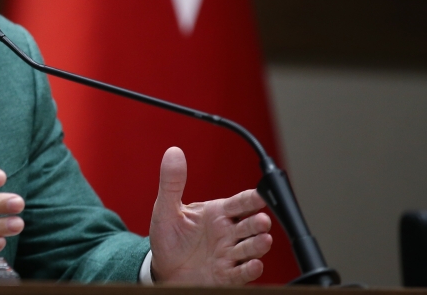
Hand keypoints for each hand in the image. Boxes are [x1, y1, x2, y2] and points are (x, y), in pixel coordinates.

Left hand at [149, 147, 272, 284]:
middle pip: (249, 225)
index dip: (251, 198)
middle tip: (263, 220)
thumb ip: (172, 182)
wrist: (163, 268)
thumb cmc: (169, 237)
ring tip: (264, 239)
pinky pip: (240, 273)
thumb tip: (173, 151)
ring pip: (249, 248)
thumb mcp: (166, 208)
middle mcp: (227, 233)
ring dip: (258, 244)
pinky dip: (249, 270)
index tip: (260, 194)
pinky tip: (254, 264)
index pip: (239, 203)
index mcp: (217, 213)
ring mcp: (228, 254)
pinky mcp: (226, 275)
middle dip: (258, 223)